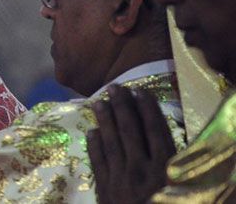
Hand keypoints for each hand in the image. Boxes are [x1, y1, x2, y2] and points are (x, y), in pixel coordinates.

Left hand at [87, 85, 175, 203]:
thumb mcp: (189, 193)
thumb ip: (186, 168)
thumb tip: (186, 148)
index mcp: (166, 170)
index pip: (156, 132)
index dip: (148, 111)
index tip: (141, 93)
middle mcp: (142, 170)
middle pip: (130, 132)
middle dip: (122, 107)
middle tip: (114, 87)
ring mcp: (120, 179)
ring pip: (111, 142)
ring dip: (105, 120)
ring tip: (98, 101)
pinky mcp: (104, 190)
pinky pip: (97, 163)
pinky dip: (94, 146)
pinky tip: (91, 132)